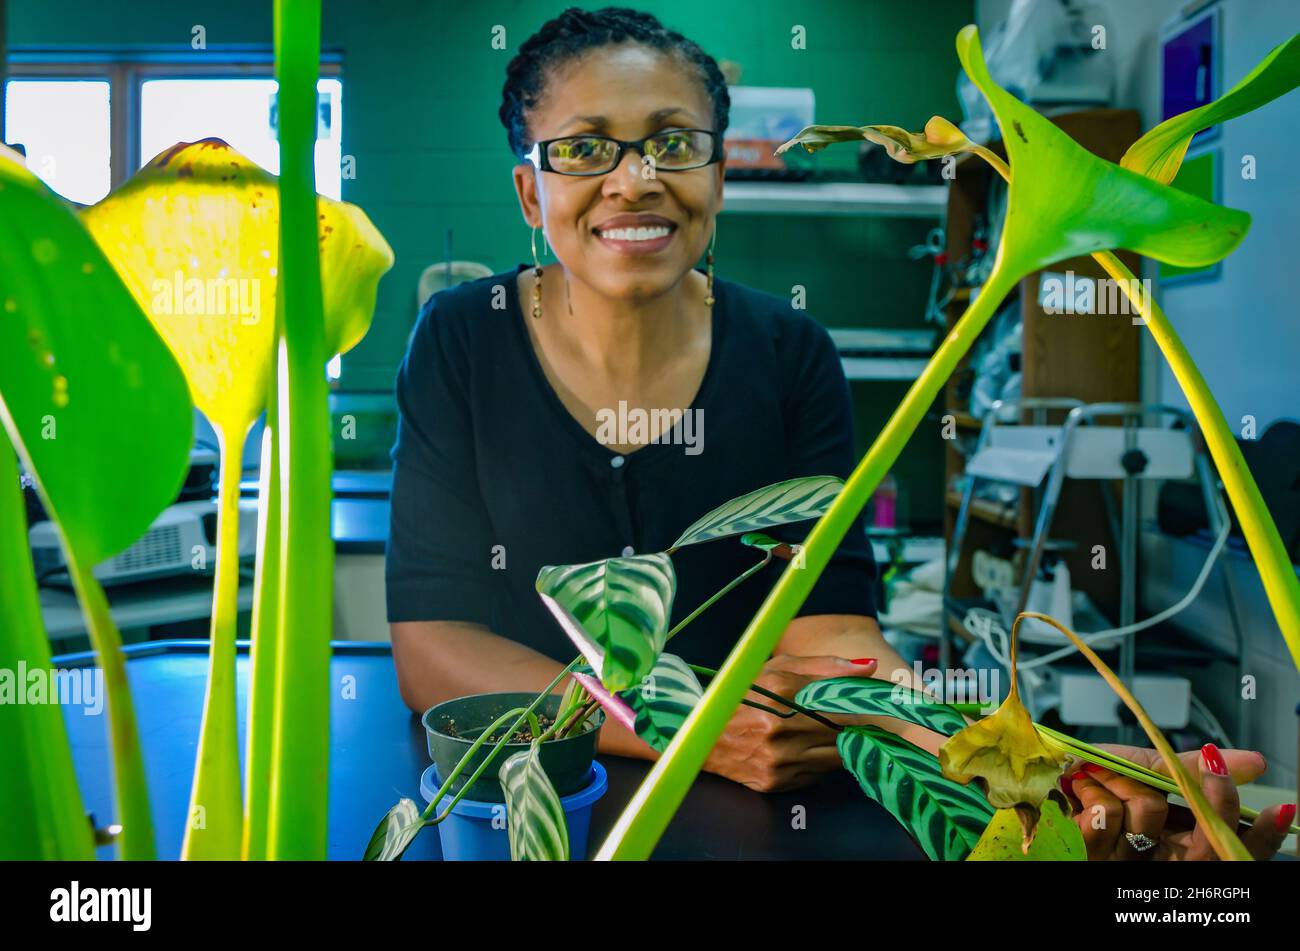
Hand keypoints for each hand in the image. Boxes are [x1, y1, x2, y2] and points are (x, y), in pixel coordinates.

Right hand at [701, 654, 877, 792]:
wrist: (702, 735)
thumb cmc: (744, 695)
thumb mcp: (777, 669)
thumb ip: (825, 667)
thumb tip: (869, 669)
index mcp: (782, 693)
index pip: (842, 703)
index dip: (866, 706)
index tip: (882, 705)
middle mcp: (780, 728)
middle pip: (843, 732)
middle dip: (860, 727)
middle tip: (872, 721)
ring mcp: (778, 759)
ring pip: (834, 757)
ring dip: (844, 747)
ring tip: (840, 734)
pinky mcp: (775, 782)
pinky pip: (816, 775)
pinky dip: (821, 764)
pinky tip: (812, 750)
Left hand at [1063, 742, 1294, 860]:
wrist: (1033, 778)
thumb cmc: (1089, 777)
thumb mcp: (1144, 768)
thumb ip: (1193, 769)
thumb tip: (1254, 762)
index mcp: (1176, 845)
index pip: (1232, 853)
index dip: (1259, 837)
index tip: (1279, 806)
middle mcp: (1155, 863)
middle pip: (1204, 845)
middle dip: (1209, 797)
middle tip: (1209, 761)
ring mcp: (1121, 864)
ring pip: (1149, 816)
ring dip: (1124, 783)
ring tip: (1098, 779)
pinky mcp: (1085, 859)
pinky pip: (1106, 818)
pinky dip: (1094, 791)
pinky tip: (1080, 791)